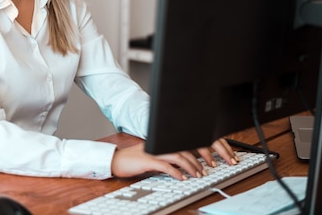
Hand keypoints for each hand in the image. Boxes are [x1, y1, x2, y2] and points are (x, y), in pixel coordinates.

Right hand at [111, 138, 237, 180]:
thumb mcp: (151, 154)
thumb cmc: (133, 159)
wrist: (116, 160)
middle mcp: (159, 144)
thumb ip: (165, 155)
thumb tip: (181, 162)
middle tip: (204, 170)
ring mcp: (154, 151)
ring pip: (178, 157)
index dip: (195, 150)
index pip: (182, 143)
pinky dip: (176, 172)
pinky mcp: (148, 160)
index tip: (205, 160)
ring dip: (190, 166)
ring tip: (197, 175)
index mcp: (160, 142)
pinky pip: (166, 166)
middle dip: (197, 160)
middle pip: (183, 150)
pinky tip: (182, 178)